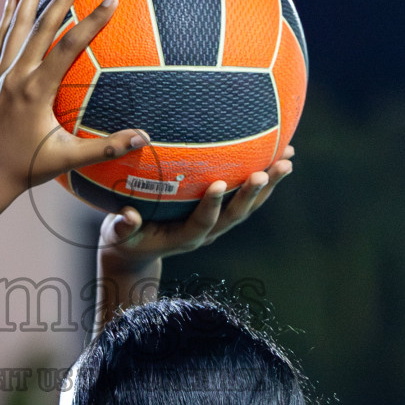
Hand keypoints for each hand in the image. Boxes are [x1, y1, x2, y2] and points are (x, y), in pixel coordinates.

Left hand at [0, 0, 149, 205]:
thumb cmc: (26, 169)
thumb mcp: (68, 159)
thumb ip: (106, 148)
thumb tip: (143, 139)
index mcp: (36, 91)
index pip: (68, 46)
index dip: (91, 22)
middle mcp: (16, 75)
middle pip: (42, 24)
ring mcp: (2, 74)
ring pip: (17, 24)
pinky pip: (2, 39)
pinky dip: (8, 16)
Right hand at [100, 147, 294, 266]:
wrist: (138, 250)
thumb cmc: (125, 237)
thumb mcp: (117, 235)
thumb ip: (123, 227)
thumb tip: (128, 216)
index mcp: (183, 238)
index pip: (202, 223)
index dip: (211, 206)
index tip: (218, 184)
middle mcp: (207, 232)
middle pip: (236, 215)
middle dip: (253, 193)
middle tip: (268, 171)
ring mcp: (218, 224)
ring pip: (249, 206)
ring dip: (269, 185)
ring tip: (287, 159)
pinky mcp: (222, 214)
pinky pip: (247, 197)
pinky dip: (265, 179)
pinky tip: (280, 154)